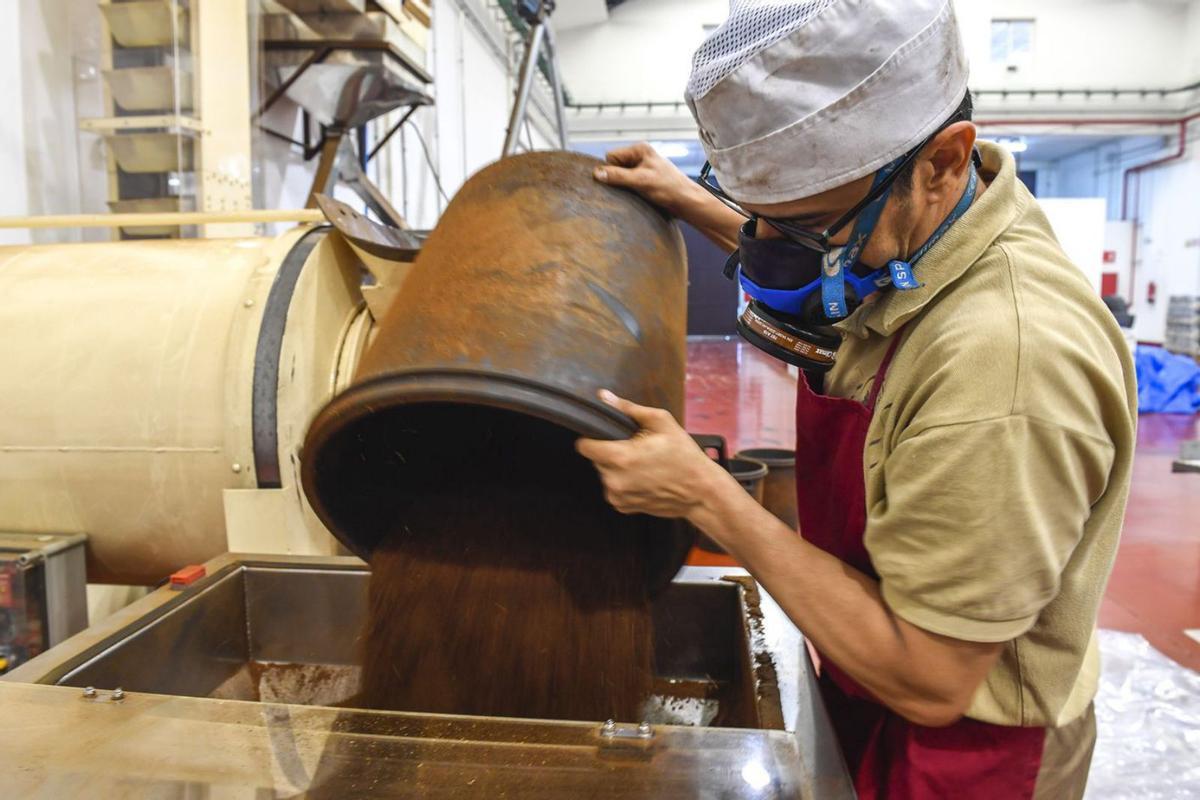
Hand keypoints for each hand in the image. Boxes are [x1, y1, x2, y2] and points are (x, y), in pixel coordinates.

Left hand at [575, 390, 731, 519]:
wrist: (701, 492)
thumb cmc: (684, 456)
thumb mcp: (661, 422)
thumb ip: (628, 408)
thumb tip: (604, 396)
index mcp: (619, 458)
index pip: (583, 446)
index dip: (592, 437)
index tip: (607, 435)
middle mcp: (614, 480)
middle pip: (596, 459)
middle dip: (611, 451)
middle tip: (636, 448)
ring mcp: (617, 496)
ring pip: (605, 473)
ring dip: (617, 467)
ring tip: (643, 464)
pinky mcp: (623, 507)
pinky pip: (614, 488)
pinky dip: (624, 482)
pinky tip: (644, 478)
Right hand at [592, 143, 703, 216]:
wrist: (687, 202)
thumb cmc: (669, 188)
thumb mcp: (641, 181)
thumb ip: (618, 176)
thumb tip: (596, 173)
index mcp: (639, 149)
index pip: (611, 157)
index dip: (612, 170)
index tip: (621, 181)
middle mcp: (640, 156)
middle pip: (614, 167)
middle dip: (618, 179)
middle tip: (631, 188)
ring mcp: (642, 169)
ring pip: (620, 177)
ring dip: (623, 187)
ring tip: (637, 193)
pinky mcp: (644, 180)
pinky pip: (627, 184)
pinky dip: (629, 191)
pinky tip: (638, 196)